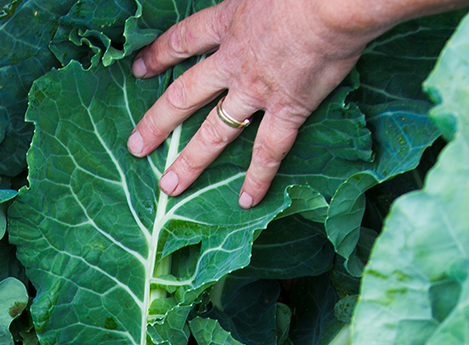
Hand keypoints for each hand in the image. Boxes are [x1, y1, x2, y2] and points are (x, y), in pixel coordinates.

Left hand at [125, 0, 392, 205]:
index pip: (183, 41)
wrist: (331, 3)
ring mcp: (256, 90)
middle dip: (157, 122)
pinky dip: (258, 178)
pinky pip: (269, 150)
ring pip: (215, 131)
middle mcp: (233, 61)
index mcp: (229, 22)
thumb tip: (257, 4)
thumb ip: (253, 2)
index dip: (158, 55)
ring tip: (170, 186)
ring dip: (191, 161)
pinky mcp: (288, 109)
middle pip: (185, 95)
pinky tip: (246, 201)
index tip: (139, 69)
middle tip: (137, 147)